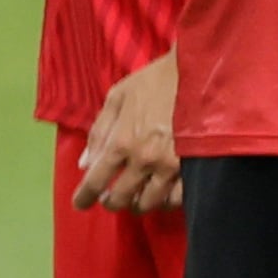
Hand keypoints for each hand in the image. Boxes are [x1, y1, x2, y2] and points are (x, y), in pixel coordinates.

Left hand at [73, 53, 183, 213]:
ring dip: (138, 204)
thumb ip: (99, 132)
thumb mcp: (117, 98)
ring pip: (150, 203)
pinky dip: (166, 201)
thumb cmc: (154, 81)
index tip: (79, 204)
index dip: (84, 197)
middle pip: (122, 198)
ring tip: (135, 197)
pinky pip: (178, 199)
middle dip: (111, 203)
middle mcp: (144, 160)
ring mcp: (173, 167)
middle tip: (110, 199)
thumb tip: (85, 164)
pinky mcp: (196, 169)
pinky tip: (162, 193)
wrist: (199, 73)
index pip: (96, 181)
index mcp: (122, 142)